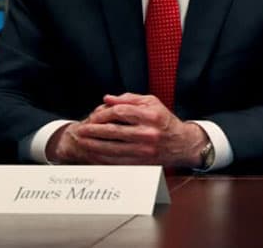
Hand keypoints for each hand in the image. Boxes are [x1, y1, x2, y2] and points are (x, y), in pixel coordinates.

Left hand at [46, 93, 207, 166]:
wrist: (182, 144)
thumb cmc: (164, 121)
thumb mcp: (152, 102)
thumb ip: (129, 99)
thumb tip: (107, 98)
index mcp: (151, 115)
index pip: (120, 112)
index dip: (103, 113)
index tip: (93, 115)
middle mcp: (148, 133)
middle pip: (113, 131)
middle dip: (92, 130)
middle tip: (80, 129)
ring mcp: (144, 150)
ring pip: (112, 148)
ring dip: (93, 145)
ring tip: (82, 141)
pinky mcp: (141, 163)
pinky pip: (116, 161)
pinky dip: (102, 157)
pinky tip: (93, 153)